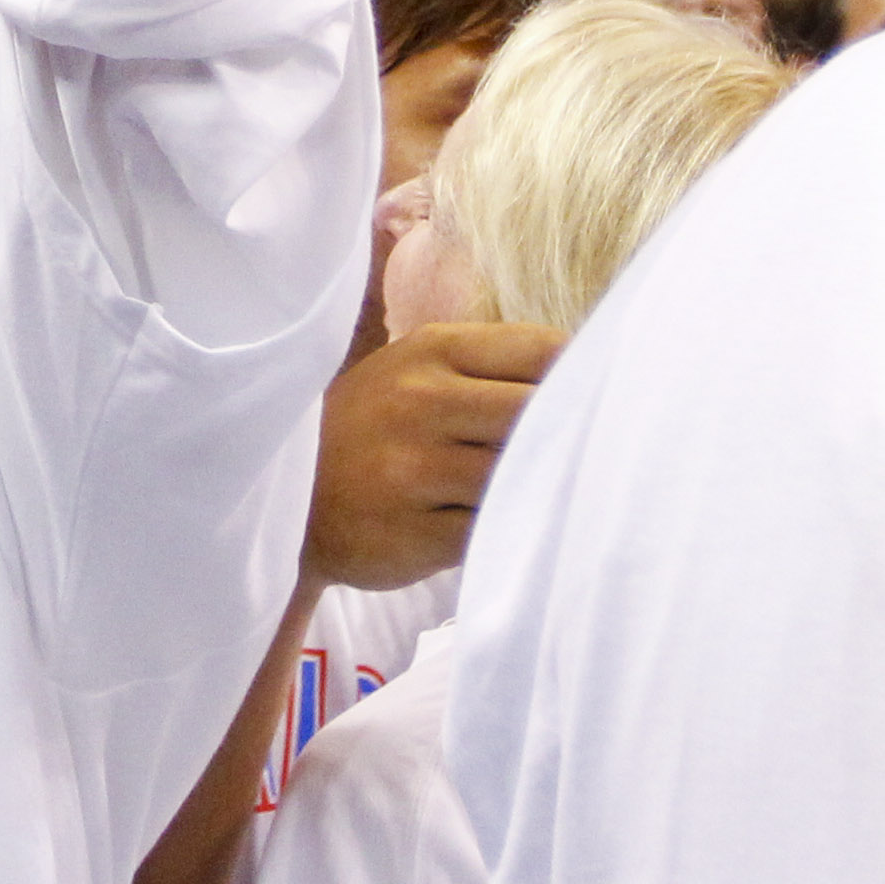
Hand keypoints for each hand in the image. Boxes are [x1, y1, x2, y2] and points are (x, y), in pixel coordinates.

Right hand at [301, 320, 567, 590]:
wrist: (287, 497)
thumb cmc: (374, 427)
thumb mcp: (416, 370)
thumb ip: (491, 368)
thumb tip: (589, 372)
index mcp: (432, 349)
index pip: (543, 350)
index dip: (582, 377)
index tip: (597, 399)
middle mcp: (422, 401)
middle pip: (538, 413)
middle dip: (570, 435)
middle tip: (592, 453)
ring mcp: (414, 470)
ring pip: (519, 475)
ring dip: (541, 486)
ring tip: (549, 491)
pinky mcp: (414, 534)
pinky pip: (494, 530)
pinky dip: (512, 531)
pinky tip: (510, 527)